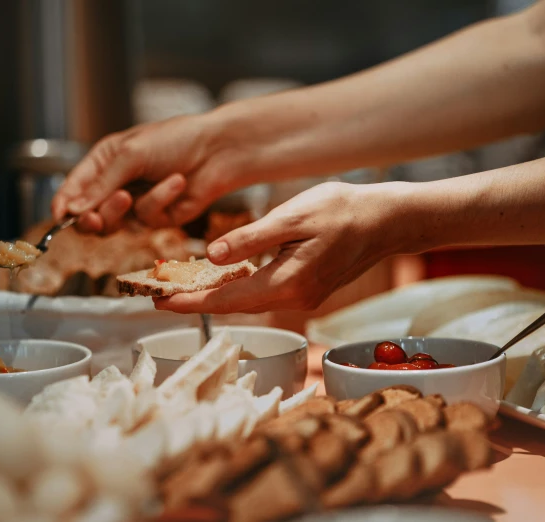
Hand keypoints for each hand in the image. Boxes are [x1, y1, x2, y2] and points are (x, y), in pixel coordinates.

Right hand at [51, 114, 246, 232]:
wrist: (218, 150)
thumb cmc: (175, 140)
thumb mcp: (131, 155)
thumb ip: (101, 184)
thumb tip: (72, 210)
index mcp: (104, 162)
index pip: (74, 189)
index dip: (64, 205)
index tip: (59, 217)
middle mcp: (118, 184)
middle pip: (91, 215)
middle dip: (91, 217)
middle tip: (93, 218)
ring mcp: (138, 203)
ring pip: (116, 224)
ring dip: (122, 210)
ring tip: (130, 195)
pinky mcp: (160, 217)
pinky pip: (148, 219)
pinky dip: (160, 201)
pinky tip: (176, 183)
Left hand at [154, 182, 412, 313]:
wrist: (387, 220)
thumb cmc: (344, 211)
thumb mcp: (293, 216)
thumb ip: (251, 238)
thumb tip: (211, 256)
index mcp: (287, 283)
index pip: (226, 299)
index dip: (189, 301)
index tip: (158, 302)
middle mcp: (294, 298)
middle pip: (233, 305)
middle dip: (195, 300)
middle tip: (160, 294)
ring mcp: (303, 297)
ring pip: (248, 301)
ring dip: (215, 294)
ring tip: (182, 285)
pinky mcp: (307, 290)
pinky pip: (264, 294)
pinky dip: (238, 288)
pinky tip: (223, 276)